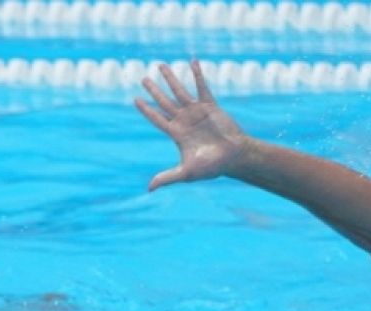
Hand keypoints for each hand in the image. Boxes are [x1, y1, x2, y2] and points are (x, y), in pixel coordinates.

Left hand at [136, 60, 249, 191]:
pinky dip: (197, 74)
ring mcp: (196, 112)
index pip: (156, 118)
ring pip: (179, 91)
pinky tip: (192, 61)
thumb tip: (149, 188)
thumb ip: (167, 177)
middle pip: (164, 101)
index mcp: (176, 133)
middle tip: (143, 78)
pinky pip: (202, 87)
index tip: (135, 99)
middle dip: (153, 90)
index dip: (146, 109)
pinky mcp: (210, 106)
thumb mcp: (187, 172)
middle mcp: (184, 120)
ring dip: (170, 78)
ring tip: (160, 65)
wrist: (234, 157)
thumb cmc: (212, 167)